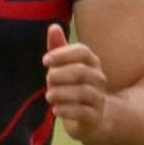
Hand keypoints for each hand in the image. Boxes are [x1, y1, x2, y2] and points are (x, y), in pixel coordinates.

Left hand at [43, 21, 110, 143]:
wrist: (91, 118)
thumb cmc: (73, 86)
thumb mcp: (64, 67)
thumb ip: (58, 48)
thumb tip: (53, 26)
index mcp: (92, 63)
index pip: (82, 52)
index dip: (63, 54)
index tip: (45, 60)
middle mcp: (98, 79)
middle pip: (81, 72)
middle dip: (61, 74)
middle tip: (47, 79)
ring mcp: (98, 98)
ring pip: (83, 92)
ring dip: (62, 93)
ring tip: (49, 95)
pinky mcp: (94, 117)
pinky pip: (83, 112)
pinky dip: (67, 111)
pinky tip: (55, 110)